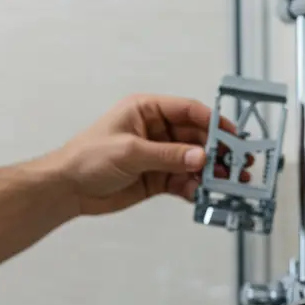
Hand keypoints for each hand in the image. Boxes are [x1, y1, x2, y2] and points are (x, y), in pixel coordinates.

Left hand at [38, 94, 241, 216]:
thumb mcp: (129, 152)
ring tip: (227, 183)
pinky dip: (195, 187)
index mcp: (147, 110)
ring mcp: (158, 155)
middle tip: (237, 163)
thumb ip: (168, 155)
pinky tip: (203, 194)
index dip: (213, 121)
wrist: (67, 189)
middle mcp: (156, 130)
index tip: (232, 135)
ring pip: (193, 161)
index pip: (188, 110)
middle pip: (196, 137)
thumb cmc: (87, 158)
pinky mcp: (156, 177)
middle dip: (217, 151)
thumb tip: (201, 157)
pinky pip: (183, 180)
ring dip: (210, 172)